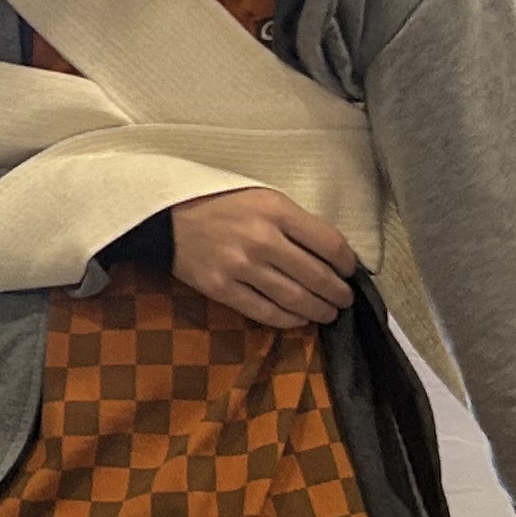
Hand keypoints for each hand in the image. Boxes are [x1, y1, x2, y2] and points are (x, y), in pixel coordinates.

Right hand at [171, 188, 355, 329]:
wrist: (165, 216)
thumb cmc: (219, 202)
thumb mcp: (261, 196)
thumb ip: (293, 221)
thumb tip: (328, 253)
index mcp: (276, 210)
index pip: (329, 243)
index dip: (347, 263)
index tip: (350, 271)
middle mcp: (262, 239)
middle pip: (317, 275)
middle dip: (338, 293)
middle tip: (344, 299)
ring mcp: (241, 267)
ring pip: (295, 298)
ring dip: (318, 310)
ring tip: (328, 313)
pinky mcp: (221, 288)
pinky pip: (264, 311)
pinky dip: (288, 319)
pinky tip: (299, 319)